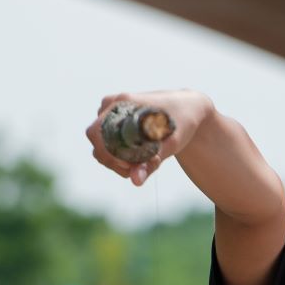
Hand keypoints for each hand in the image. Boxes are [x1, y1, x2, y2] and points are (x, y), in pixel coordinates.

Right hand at [84, 90, 211, 186]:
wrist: (187, 108)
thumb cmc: (181, 124)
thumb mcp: (169, 146)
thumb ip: (150, 164)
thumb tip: (135, 181)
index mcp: (123, 103)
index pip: (97, 134)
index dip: (111, 156)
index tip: (133, 165)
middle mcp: (112, 104)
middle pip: (97, 142)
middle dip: (116, 161)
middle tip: (143, 165)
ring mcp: (110, 110)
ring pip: (100, 145)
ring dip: (119, 160)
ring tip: (147, 160)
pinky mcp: (113, 118)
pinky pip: (105, 143)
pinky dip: (119, 155)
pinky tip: (140, 157)